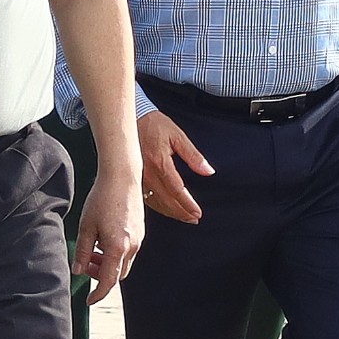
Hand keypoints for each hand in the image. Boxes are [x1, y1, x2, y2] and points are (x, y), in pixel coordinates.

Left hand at [73, 166, 145, 300]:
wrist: (122, 176)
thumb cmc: (102, 198)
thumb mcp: (86, 226)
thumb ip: (82, 251)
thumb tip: (77, 271)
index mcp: (117, 247)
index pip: (108, 281)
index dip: (98, 293)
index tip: (89, 300)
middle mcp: (132, 246)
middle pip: (117, 274)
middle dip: (101, 275)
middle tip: (85, 264)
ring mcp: (139, 238)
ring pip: (123, 263)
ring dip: (108, 264)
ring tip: (92, 250)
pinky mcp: (141, 231)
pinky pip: (129, 251)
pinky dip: (115, 253)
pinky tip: (103, 239)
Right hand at [136, 109, 212, 224]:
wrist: (131, 119)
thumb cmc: (153, 124)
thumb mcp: (178, 136)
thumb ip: (193, 155)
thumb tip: (207, 171)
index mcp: (160, 162)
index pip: (177, 190)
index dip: (188, 204)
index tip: (197, 212)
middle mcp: (148, 173)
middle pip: (166, 200)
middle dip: (182, 212)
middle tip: (193, 218)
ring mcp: (138, 177)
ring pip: (155, 202)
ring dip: (170, 212)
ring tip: (183, 217)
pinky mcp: (133, 178)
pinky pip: (145, 197)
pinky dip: (157, 206)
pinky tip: (165, 209)